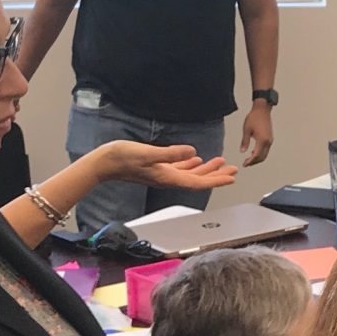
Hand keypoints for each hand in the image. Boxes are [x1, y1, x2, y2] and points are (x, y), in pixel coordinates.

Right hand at [95, 142, 239, 194]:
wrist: (103, 163)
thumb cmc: (122, 158)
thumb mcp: (148, 153)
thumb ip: (171, 154)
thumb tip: (193, 153)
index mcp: (168, 177)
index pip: (198, 182)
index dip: (216, 180)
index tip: (231, 177)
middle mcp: (167, 178)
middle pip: (198, 180)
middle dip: (217, 175)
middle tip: (233, 170)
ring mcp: (162, 174)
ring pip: (190, 174)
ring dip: (207, 169)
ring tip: (221, 162)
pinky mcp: (156, 168)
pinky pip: (178, 168)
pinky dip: (190, 164)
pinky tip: (196, 159)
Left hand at [239, 102, 274, 166]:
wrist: (262, 110)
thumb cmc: (253, 118)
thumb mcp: (246, 129)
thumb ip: (245, 141)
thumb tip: (242, 151)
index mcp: (262, 140)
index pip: (256, 155)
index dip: (250, 161)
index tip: (244, 164)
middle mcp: (268, 141)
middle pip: (262, 157)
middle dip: (254, 162)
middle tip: (246, 164)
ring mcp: (270, 140)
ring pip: (265, 154)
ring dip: (257, 158)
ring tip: (249, 160)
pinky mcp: (270, 138)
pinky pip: (266, 149)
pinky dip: (260, 153)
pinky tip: (253, 152)